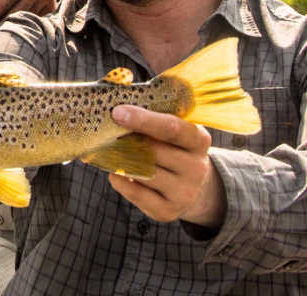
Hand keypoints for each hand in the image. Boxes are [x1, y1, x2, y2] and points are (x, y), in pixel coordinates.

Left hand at [108, 105, 225, 227]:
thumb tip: (121, 96)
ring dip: (121, 160)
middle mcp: (197, 168)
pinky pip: (137, 194)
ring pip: (144, 173)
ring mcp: (185, 192)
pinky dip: (121, 181)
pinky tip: (115, 172)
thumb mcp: (176, 131)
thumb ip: (155, 116)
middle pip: (154, 151)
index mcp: (199, 140)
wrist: (193, 188)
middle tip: (106, 132)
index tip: (117, 112)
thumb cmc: (175, 149)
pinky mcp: (168, 211)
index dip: (144, 120)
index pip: (172, 128)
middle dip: (127, 140)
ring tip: (108, 151)